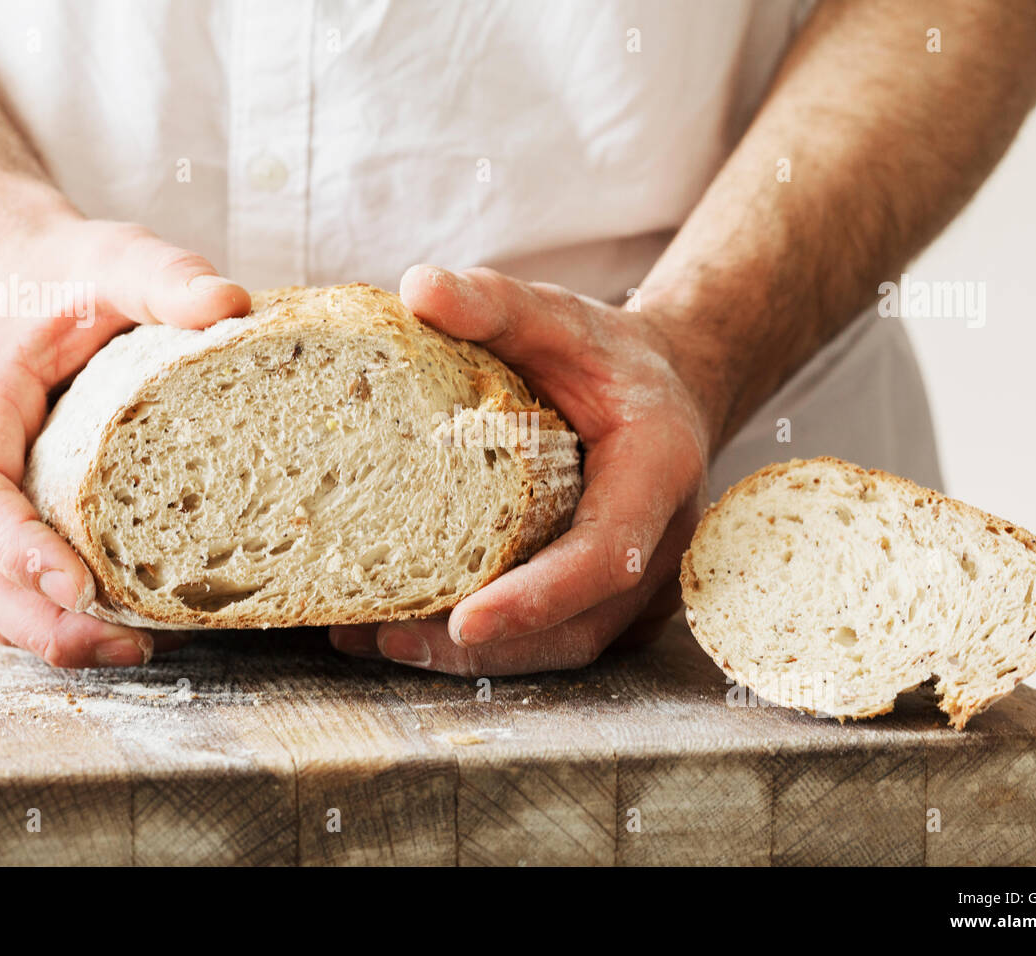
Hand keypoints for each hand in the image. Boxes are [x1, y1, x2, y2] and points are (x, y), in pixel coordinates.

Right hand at [0, 218, 250, 666]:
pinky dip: (70, 621)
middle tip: (127, 645)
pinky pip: (28, 591)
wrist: (36, 283)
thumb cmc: (73, 278)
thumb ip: (165, 277)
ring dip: (58, 637)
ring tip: (143, 652)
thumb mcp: (119, 260)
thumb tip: (229, 306)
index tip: (73, 584)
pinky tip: (143, 630)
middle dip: (45, 620)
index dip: (17, 547)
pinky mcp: (23, 524)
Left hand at [328, 265, 712, 675]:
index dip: (538, 598)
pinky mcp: (606, 601)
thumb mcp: (560, 317)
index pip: (604, 556)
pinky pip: (550, 638)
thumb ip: (497, 302)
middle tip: (383, 637)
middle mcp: (660, 546)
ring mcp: (640, 586)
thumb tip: (417, 288)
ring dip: (469, 658)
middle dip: (482, 649)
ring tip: (373, 638)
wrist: (663, 392)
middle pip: (576, 627)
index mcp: (657, 474)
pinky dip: (482, 644)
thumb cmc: (609, 358)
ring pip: (560, 647)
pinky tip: (403, 628)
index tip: (465, 621)